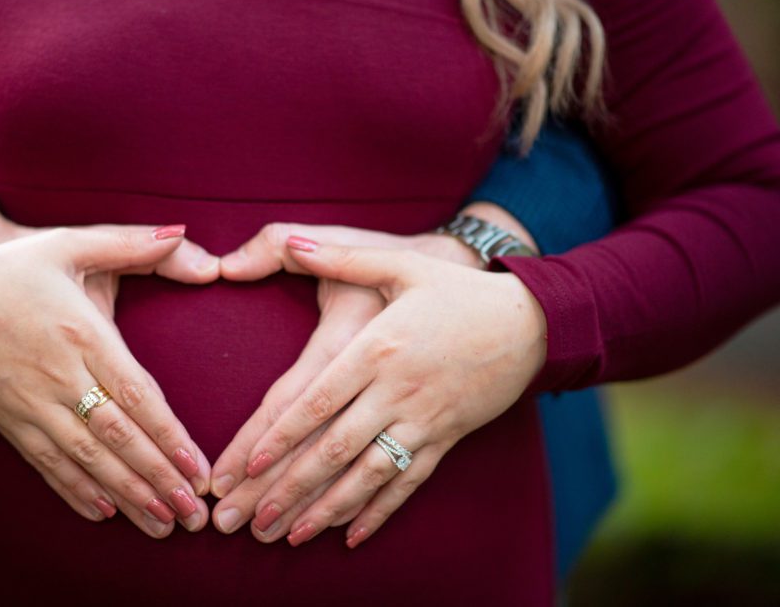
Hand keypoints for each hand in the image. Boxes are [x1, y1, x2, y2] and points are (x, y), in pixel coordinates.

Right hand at [0, 224, 218, 537]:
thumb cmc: (13, 269)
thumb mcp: (70, 244)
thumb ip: (131, 243)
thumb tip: (186, 233)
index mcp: (81, 333)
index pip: (134, 394)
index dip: (168, 435)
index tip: (199, 467)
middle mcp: (58, 375)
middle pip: (116, 437)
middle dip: (157, 478)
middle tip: (194, 514)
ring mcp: (30, 403)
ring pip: (85, 458)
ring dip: (127, 494)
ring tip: (162, 523)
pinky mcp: (9, 421)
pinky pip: (45, 463)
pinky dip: (74, 490)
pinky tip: (104, 513)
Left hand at [224, 233, 545, 547]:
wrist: (530, 321)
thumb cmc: (458, 291)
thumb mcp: (401, 265)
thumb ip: (342, 256)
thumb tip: (291, 240)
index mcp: (378, 348)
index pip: (319, 400)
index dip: (283, 434)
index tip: (249, 463)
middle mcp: (397, 390)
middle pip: (335, 448)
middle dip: (290, 486)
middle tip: (250, 518)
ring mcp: (423, 420)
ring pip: (368, 475)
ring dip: (326, 509)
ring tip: (288, 535)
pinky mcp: (446, 439)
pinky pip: (409, 483)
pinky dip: (379, 512)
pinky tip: (350, 538)